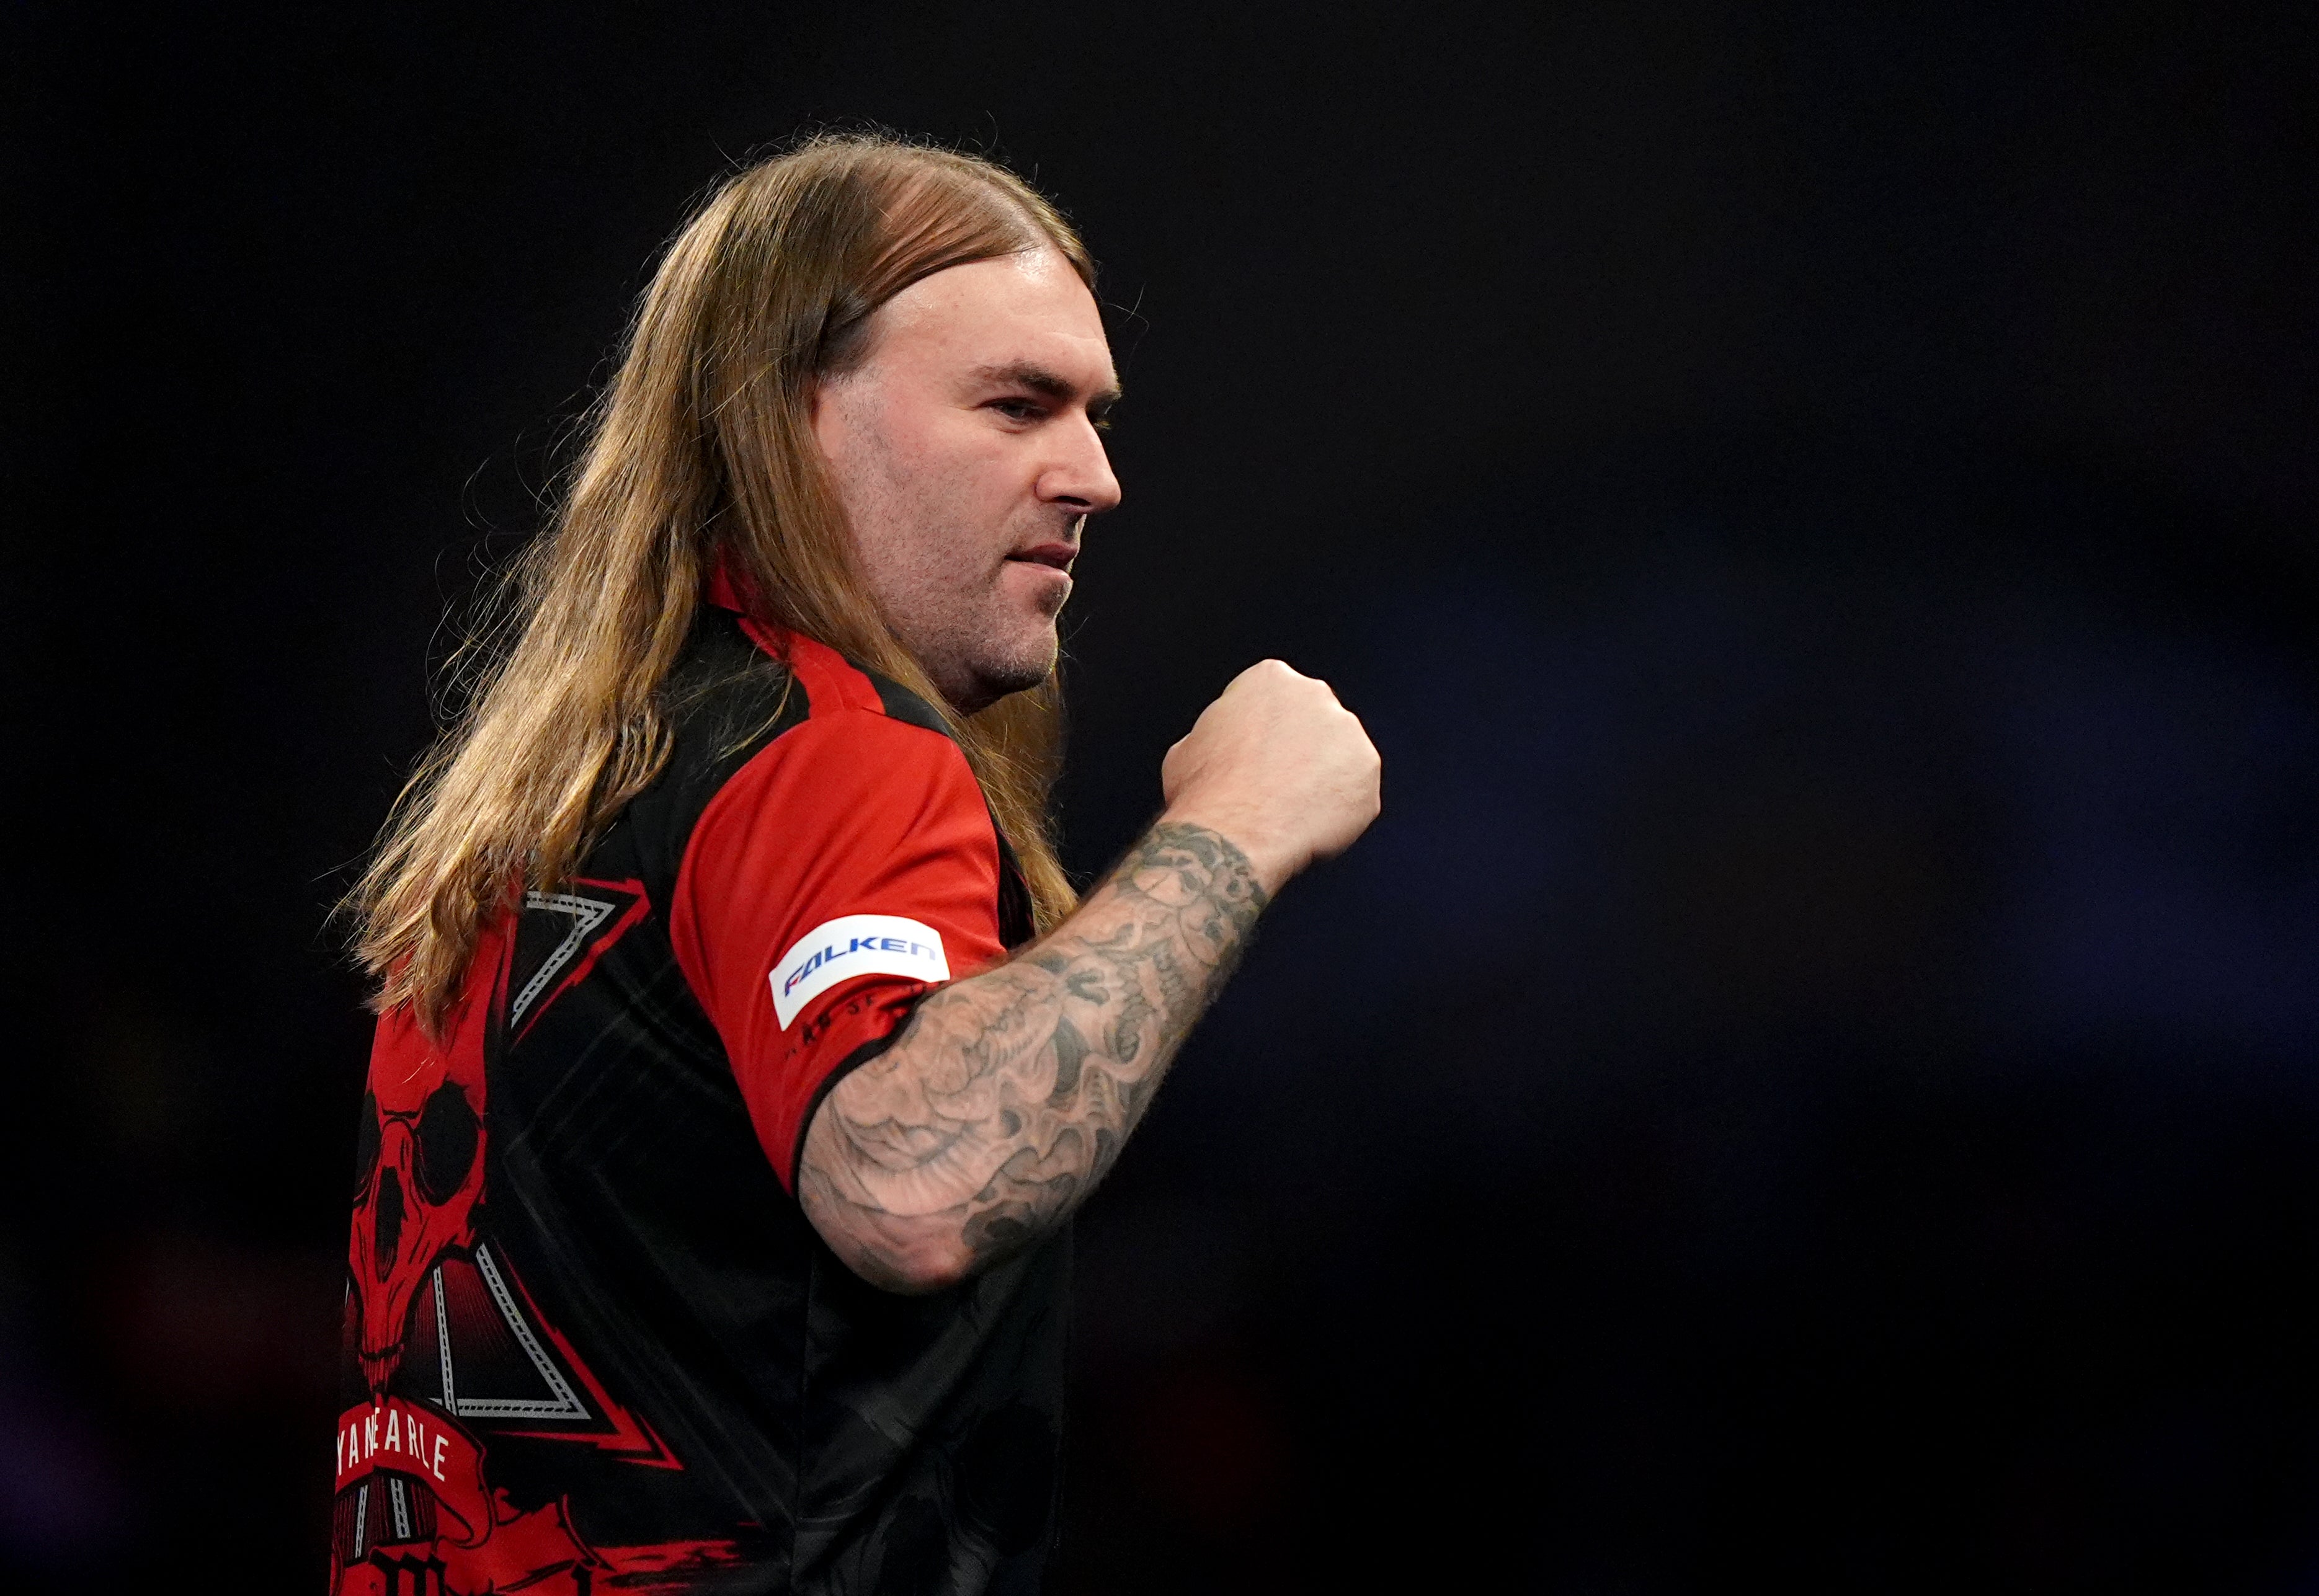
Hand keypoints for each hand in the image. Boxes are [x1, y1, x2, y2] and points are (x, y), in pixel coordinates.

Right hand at [1159, 660, 1380, 894]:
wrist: (1232, 834)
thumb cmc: (1206, 790)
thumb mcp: (1190, 744)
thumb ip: (1221, 732)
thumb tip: (1223, 746)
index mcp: (1271, 678)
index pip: (1276, 697)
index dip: (1264, 731)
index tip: (1257, 754)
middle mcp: (1317, 695)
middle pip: (1314, 721)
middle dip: (1301, 749)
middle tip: (1277, 783)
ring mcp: (1349, 733)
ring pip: (1340, 756)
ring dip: (1323, 778)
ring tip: (1291, 809)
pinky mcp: (1368, 773)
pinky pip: (1357, 792)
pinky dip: (1340, 810)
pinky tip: (1310, 825)